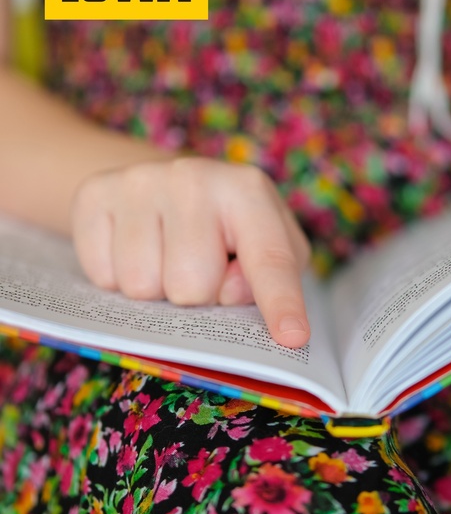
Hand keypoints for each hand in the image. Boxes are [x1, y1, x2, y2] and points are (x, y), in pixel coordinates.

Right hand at [70, 157, 311, 347]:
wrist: (164, 183)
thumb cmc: (229, 226)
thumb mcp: (269, 245)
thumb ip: (271, 276)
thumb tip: (229, 293)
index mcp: (249, 191)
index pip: (269, 259)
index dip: (281, 302)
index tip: (292, 337)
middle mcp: (194, 177)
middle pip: (192, 288)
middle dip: (197, 295)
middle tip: (199, 267)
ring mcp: (140, 181)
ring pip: (142, 287)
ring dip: (156, 290)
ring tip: (167, 256)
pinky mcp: (95, 194)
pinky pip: (103, 276)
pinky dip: (117, 278)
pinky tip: (136, 248)